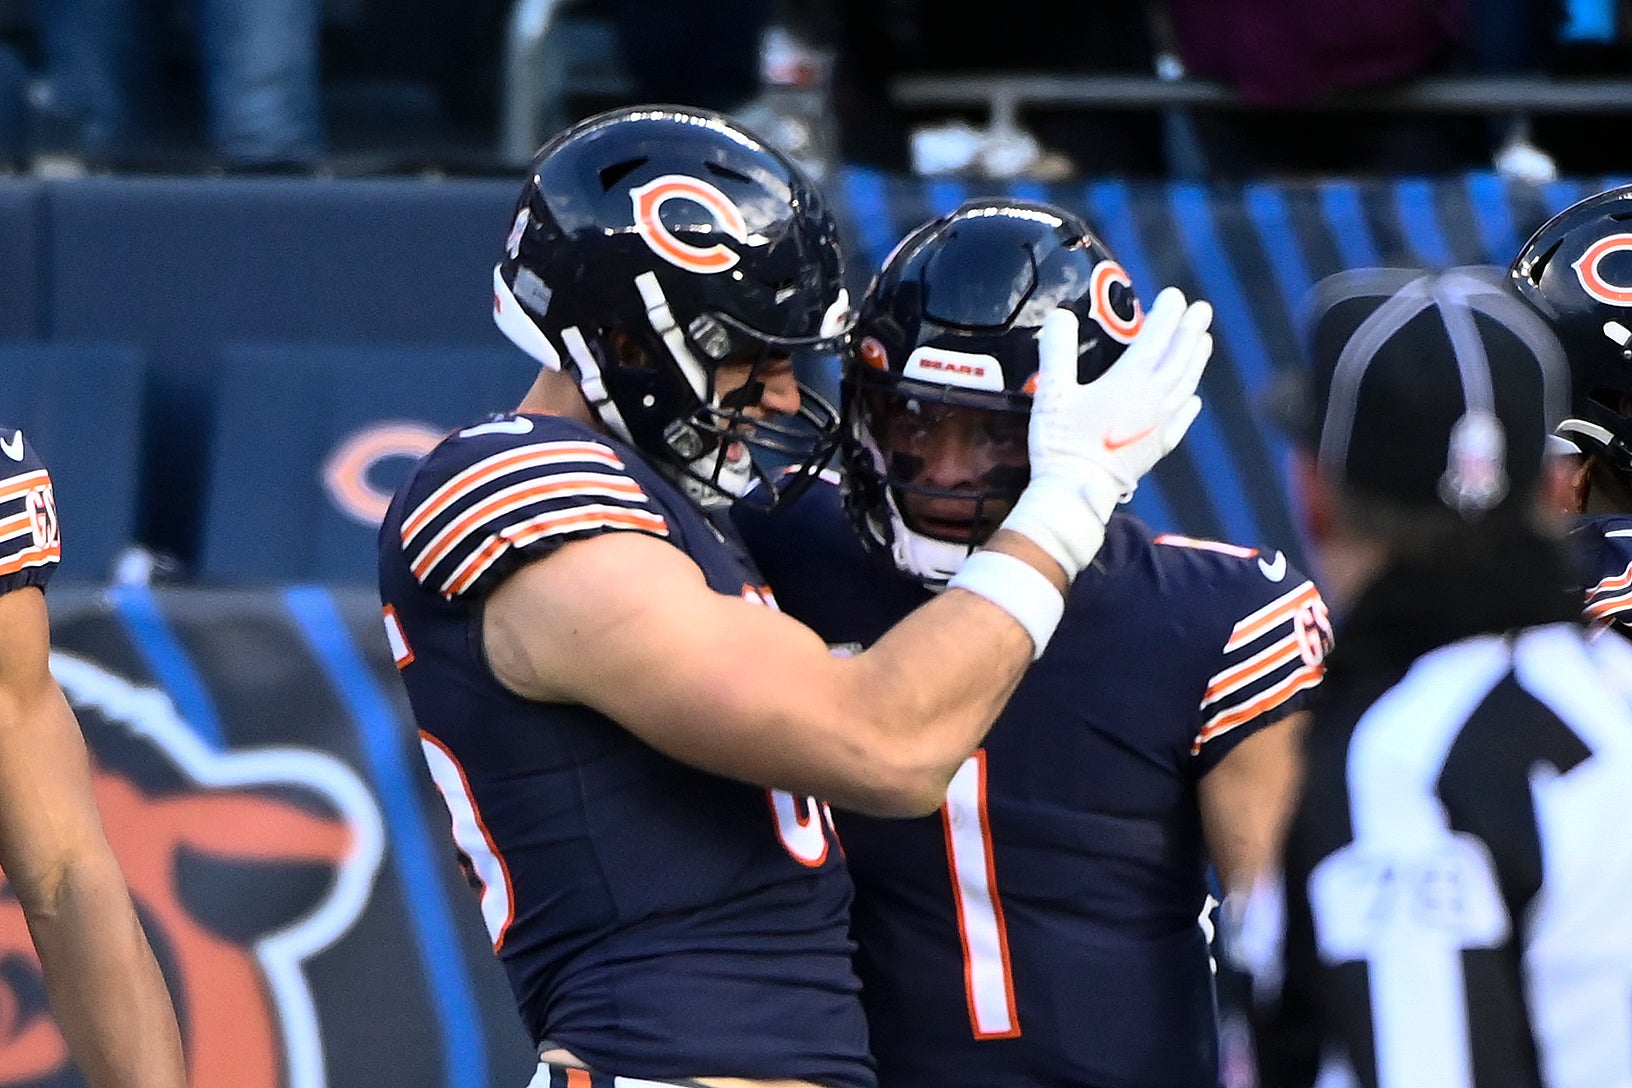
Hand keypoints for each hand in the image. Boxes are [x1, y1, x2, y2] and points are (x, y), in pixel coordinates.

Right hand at [1000, 287, 1212, 576]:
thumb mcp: (1053, 392)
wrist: (1077, 492)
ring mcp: (1159, 425)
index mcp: (1131, 381)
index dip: (1167, 314)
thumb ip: (1057, 350)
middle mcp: (1154, 399)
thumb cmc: (1062, 442)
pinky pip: (1181, 421)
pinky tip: (1193, 400)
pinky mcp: (1155, 449)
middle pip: (1180, 358)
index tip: (1175, 295)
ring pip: (1186, 385)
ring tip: (1205, 342)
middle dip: (1191, 331)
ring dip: (1197, 361)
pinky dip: (1190, 406)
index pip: (1156, 338)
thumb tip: (1061, 314)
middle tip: (1202, 310)